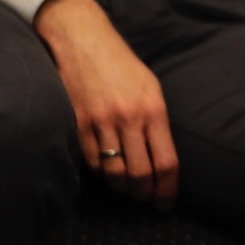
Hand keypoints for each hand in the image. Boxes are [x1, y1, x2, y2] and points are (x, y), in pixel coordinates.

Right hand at [34, 0, 177, 207]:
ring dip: (122, 188)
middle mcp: (129, 118)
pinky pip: (91, 161)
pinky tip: (106, 171)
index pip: (166, 161)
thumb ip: (156, 121)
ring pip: (113, 173)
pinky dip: (100, 172)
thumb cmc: (123, 66)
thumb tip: (161, 157)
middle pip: (140, 174)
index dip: (167, 189)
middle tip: (146, 199)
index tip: (166, 202)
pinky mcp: (77, 124)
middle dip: (145, 194)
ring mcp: (101, 122)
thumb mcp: (151, 88)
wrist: (85, 42)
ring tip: (128, 189)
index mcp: (154, 109)